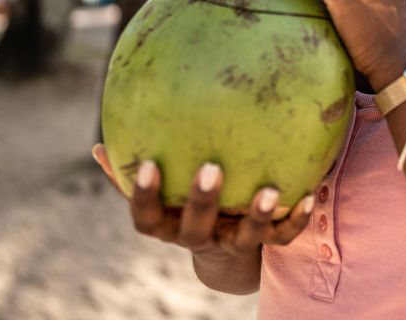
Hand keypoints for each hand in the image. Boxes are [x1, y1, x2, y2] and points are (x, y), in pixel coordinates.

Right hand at [91, 144, 313, 253]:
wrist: (227, 258)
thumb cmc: (184, 210)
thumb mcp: (161, 197)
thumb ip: (130, 174)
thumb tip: (95, 147)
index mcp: (169, 226)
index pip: (146, 218)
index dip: (143, 195)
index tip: (147, 163)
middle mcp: (198, 238)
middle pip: (195, 227)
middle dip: (202, 200)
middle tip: (211, 167)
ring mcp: (231, 244)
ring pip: (244, 237)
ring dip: (257, 215)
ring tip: (271, 190)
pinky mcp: (262, 247)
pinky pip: (280, 238)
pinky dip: (294, 219)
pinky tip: (310, 193)